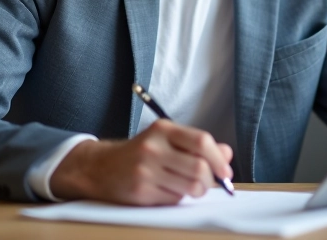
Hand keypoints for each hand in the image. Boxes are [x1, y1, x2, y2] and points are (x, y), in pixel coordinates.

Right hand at [49, 120, 233, 204]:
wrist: (99, 167)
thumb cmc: (140, 153)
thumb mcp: (167, 140)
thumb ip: (197, 145)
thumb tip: (227, 153)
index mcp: (163, 129)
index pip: (201, 141)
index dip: (219, 158)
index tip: (226, 170)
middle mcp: (153, 147)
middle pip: (199, 168)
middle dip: (210, 180)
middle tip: (208, 182)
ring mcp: (145, 170)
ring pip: (190, 187)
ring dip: (198, 191)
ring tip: (191, 187)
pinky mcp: (141, 191)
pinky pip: (174, 199)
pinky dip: (178, 197)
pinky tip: (168, 190)